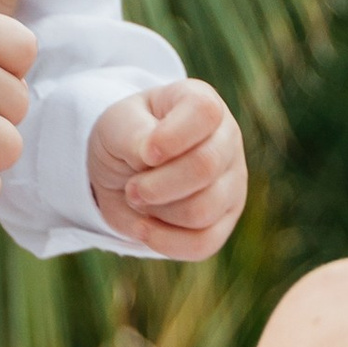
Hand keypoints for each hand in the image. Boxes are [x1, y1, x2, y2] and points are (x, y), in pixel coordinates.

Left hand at [89, 78, 246, 257]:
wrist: (122, 172)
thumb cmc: (125, 137)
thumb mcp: (115, 125)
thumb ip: (133, 133)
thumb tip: (151, 155)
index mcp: (201, 102)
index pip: (204, 112)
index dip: (171, 137)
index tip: (145, 152)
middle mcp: (227, 140)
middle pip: (204, 167)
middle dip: (156, 185)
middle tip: (131, 187)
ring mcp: (232, 183)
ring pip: (202, 210)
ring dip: (157, 212)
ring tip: (140, 200)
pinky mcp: (224, 222)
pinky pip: (202, 244)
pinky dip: (164, 241)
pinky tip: (145, 227)